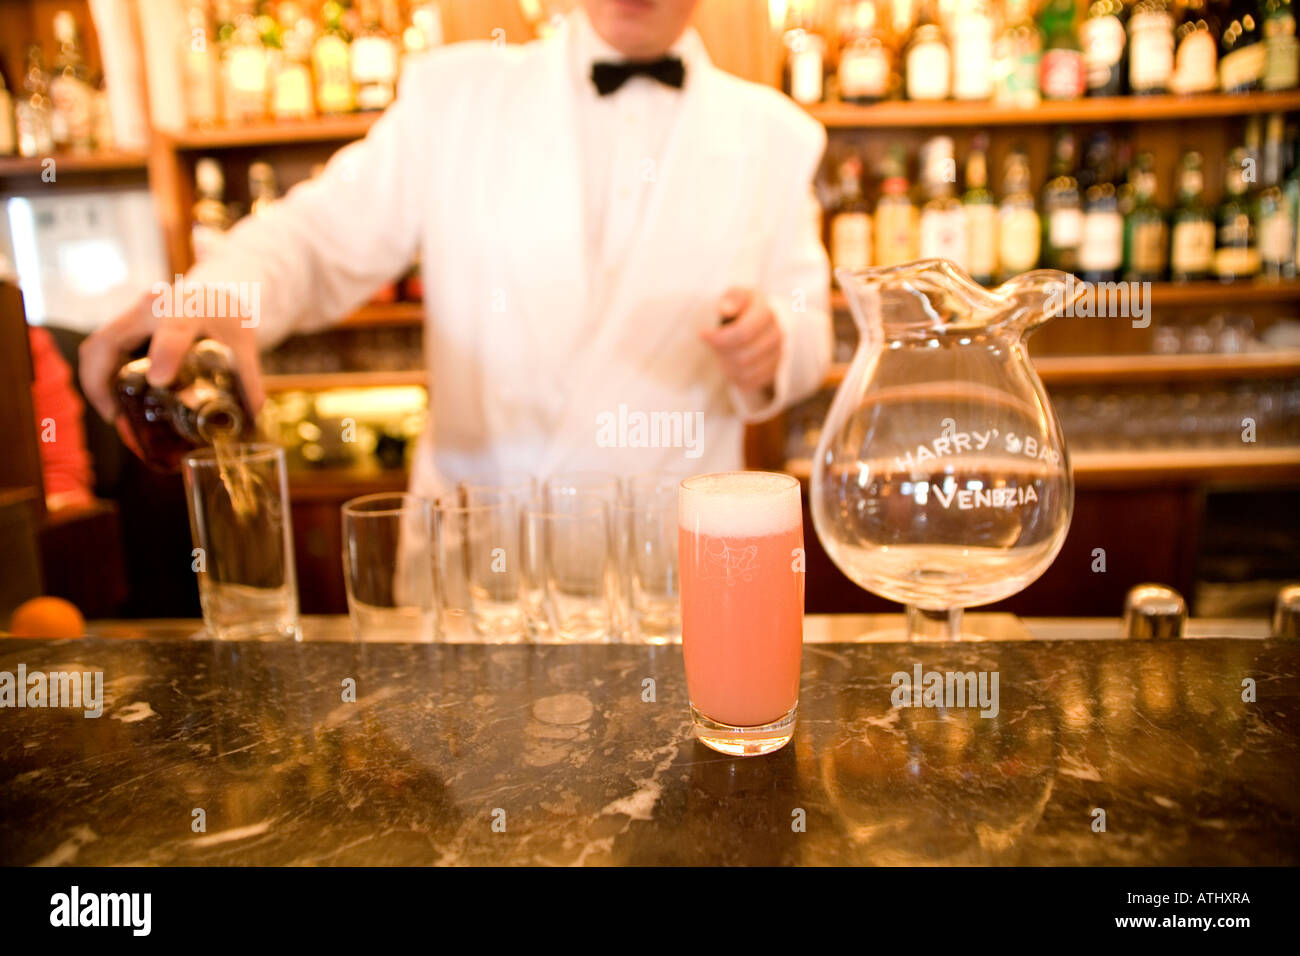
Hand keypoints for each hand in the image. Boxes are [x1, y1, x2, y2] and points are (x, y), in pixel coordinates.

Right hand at [79, 284, 265, 423]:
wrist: (212, 293)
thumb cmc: (224, 318)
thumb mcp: (242, 344)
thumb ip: (248, 381)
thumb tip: (249, 418)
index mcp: (189, 307)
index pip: (174, 327)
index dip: (166, 352)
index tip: (160, 380)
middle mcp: (150, 307)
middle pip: (109, 342)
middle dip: (104, 385)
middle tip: (121, 421)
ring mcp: (130, 317)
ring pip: (95, 351)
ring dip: (99, 390)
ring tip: (120, 422)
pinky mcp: (120, 329)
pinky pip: (99, 356)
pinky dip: (102, 385)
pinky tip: (119, 410)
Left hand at [698, 288, 782, 393]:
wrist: (763, 321)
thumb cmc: (744, 307)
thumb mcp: (736, 296)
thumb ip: (731, 299)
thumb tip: (724, 309)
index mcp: (767, 313)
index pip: (743, 333)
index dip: (719, 337)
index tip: (702, 334)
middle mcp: (777, 334)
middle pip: (743, 356)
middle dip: (721, 353)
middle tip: (712, 344)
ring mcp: (779, 354)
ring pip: (746, 372)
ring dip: (727, 366)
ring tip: (720, 354)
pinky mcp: (775, 371)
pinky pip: (750, 383)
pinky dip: (735, 378)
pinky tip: (729, 365)